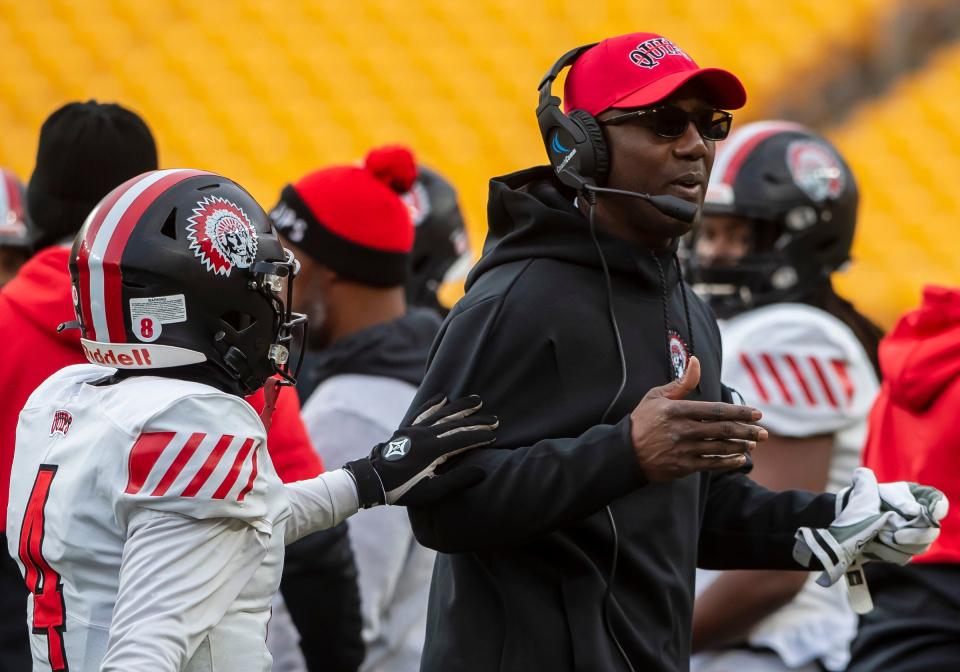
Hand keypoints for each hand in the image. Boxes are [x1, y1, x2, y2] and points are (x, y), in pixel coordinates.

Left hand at [345, 395, 497, 507]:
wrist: (371, 480)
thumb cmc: (402, 490)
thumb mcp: (431, 491)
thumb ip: (457, 480)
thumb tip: (482, 471)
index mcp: (433, 449)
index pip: (463, 438)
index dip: (480, 436)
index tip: (495, 434)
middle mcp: (426, 434)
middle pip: (456, 424)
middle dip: (477, 421)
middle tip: (495, 418)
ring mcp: (415, 429)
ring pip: (442, 414)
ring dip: (461, 407)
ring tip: (476, 400)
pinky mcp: (406, 429)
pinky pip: (422, 412)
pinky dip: (433, 404)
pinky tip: (443, 397)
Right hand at [628, 356, 766, 482]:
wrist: (625, 453)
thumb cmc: (643, 421)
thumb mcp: (657, 397)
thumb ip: (681, 382)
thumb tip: (696, 361)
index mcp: (677, 410)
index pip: (715, 410)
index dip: (739, 412)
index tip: (757, 413)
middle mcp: (682, 430)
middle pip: (723, 430)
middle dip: (747, 431)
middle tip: (764, 432)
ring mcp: (683, 450)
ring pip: (720, 448)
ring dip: (741, 445)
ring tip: (754, 443)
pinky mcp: (683, 466)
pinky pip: (711, 465)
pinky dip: (728, 462)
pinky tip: (740, 458)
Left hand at [793, 468, 947, 586]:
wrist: (845, 528)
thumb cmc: (856, 508)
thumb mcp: (861, 493)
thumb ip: (865, 480)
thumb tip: (862, 473)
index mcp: (913, 497)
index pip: (937, 502)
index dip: (936, 508)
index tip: (915, 512)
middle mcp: (917, 517)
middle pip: (931, 530)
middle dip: (913, 534)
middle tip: (896, 535)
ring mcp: (913, 535)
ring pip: (920, 546)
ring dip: (896, 544)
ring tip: (877, 536)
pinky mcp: (903, 551)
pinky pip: (904, 556)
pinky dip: (887, 552)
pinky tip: (873, 545)